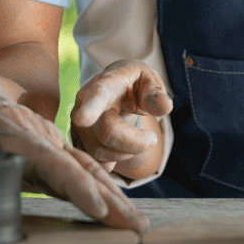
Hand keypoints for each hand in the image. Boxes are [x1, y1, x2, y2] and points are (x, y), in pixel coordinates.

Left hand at [0, 73, 149, 232]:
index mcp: (4, 129)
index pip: (44, 158)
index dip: (72, 183)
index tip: (97, 206)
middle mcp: (36, 133)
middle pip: (75, 166)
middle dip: (107, 197)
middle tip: (133, 226)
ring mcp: (50, 141)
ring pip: (86, 169)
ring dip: (113, 198)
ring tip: (137, 225)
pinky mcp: (57, 152)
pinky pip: (84, 172)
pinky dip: (106, 192)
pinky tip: (123, 213)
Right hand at [71, 60, 172, 177]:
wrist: (117, 88)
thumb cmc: (135, 84)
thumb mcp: (150, 81)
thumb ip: (157, 93)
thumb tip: (164, 106)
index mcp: (105, 85)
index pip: (96, 97)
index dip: (89, 109)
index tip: (83, 119)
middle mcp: (84, 104)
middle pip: (107, 133)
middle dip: (135, 143)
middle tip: (152, 137)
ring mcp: (79, 125)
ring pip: (101, 152)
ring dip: (126, 153)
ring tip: (138, 139)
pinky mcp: (79, 141)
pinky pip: (97, 162)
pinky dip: (114, 160)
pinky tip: (122, 146)